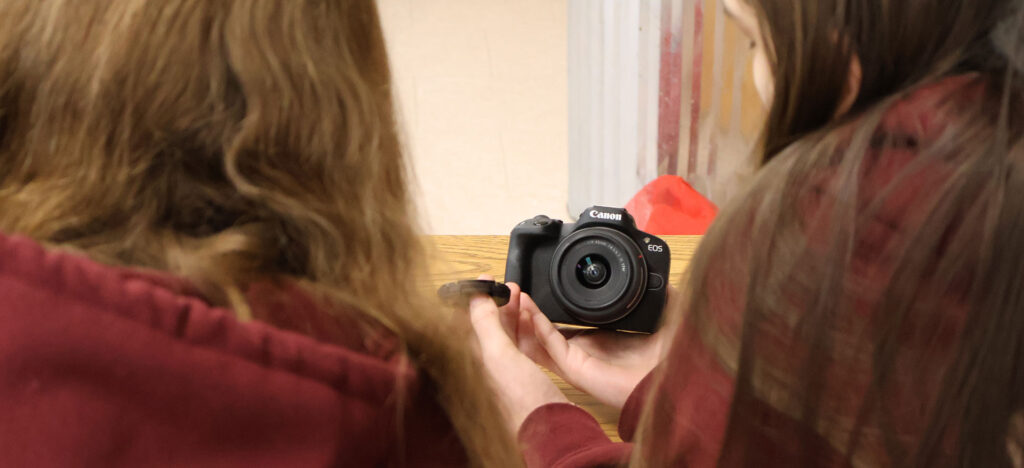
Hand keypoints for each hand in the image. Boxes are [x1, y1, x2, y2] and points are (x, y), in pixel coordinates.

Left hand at [467, 276, 568, 432]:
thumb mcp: (499, 354)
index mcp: (474, 361)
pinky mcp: (522, 376)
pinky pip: (518, 345)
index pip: (467, 322)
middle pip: (485, 327)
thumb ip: (484, 324)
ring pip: (503, 334)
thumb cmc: (524, 400)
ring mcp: (505, 372)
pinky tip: (531, 321)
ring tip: (519, 295)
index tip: (484, 280)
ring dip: (510, 313)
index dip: (475, 298)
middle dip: (495, 303)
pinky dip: (522, 328)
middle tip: (506, 285)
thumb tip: (475, 295)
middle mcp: (486, 367)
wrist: (553, 429)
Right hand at [512, 288, 675, 408]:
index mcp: (596, 344)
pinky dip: (539, 328)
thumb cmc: (665, 363)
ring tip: (513, 299)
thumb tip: (657, 277)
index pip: (560, 329)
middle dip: (523, 316)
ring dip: (524, 320)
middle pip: (541, 336)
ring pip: (539, 342)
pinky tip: (531, 312)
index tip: (531, 294)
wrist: (671, 382)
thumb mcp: (657, 319)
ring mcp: (577, 363)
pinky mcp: (577, 369)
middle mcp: (583, 354)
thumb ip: (655, 298)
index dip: (544, 313)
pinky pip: (551, 347)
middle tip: (512, 294)